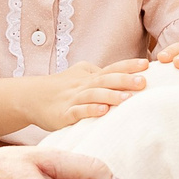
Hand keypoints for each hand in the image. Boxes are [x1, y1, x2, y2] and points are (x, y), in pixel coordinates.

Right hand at [18, 59, 149, 130]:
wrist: (30, 97)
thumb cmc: (61, 88)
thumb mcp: (81, 76)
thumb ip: (101, 76)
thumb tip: (126, 75)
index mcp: (89, 76)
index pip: (112, 68)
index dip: (129, 66)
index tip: (147, 64)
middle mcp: (83, 85)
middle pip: (105, 79)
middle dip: (125, 80)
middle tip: (144, 81)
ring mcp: (72, 99)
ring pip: (93, 95)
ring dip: (111, 95)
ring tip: (128, 98)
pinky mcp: (63, 114)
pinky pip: (78, 111)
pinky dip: (90, 110)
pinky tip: (102, 111)